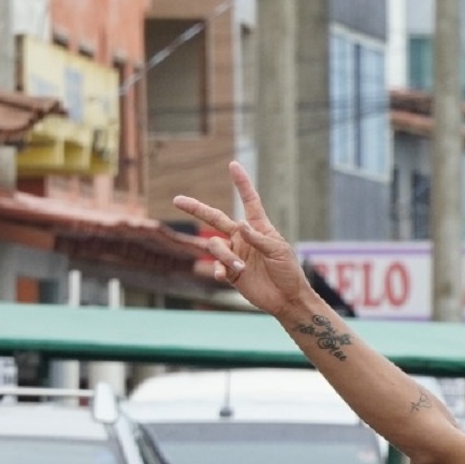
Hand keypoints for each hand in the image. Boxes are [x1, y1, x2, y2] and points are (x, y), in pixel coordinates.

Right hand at [176, 163, 318, 320]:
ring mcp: (235, 254)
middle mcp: (242, 238)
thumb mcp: (278, 251)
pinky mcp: (230, 272)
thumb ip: (258, 238)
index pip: (249, 201)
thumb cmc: (288, 271)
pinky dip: (219, 268)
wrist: (286, 298)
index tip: (233, 165)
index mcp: (257, 228)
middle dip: (196, 208)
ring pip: (216, 246)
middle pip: (215, 219)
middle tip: (177, 200)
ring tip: (240, 267)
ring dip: (225, 256)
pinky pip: (217, 266)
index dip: (241, 184)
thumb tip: (239, 225)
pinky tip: (223, 275)